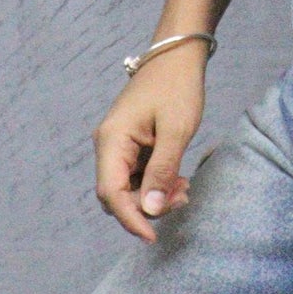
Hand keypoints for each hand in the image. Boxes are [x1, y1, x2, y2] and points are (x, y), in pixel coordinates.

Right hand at [94, 41, 209, 241]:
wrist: (177, 56)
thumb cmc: (177, 87)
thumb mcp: (176, 130)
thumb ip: (163, 170)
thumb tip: (151, 209)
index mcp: (112, 140)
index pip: (111, 193)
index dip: (130, 219)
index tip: (153, 237)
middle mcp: (108, 146)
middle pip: (117, 196)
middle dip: (146, 207)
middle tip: (182, 197)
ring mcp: (118, 146)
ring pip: (128, 189)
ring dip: (154, 197)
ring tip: (184, 187)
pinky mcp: (131, 146)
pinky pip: (137, 177)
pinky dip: (156, 184)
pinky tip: (178, 180)